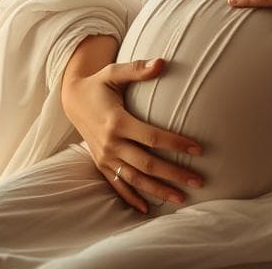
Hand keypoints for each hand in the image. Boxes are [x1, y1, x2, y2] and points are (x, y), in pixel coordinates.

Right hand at [61, 56, 205, 213]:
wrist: (72, 99)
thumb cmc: (99, 84)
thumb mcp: (114, 72)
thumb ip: (138, 69)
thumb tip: (162, 62)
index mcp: (117, 121)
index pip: (152, 138)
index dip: (176, 144)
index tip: (199, 150)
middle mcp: (110, 143)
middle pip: (147, 164)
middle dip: (174, 174)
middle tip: (199, 181)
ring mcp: (105, 156)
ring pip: (135, 179)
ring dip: (159, 190)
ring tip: (183, 198)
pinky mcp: (101, 164)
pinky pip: (117, 185)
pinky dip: (131, 198)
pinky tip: (148, 209)